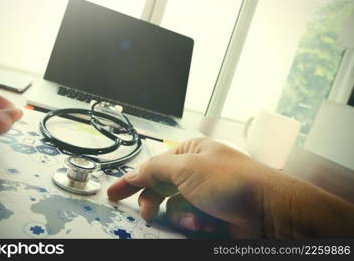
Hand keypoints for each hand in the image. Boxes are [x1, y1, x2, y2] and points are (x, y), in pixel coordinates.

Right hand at [108, 137, 353, 237]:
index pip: (152, 166)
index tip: (113, 193)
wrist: (266, 211)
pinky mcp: (208, 216)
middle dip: (155, 204)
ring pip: (171, 210)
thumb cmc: (232, 181)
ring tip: (196, 219)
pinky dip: (192, 226)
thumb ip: (155, 168)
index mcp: (190, 153)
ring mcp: (201, 195)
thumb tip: (135, 172)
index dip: (131, 180)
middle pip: (159, 190)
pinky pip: (186, 223)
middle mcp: (195, 173)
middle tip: (148, 214)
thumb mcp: (187, 168)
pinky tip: (205, 225)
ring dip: (180, 217)